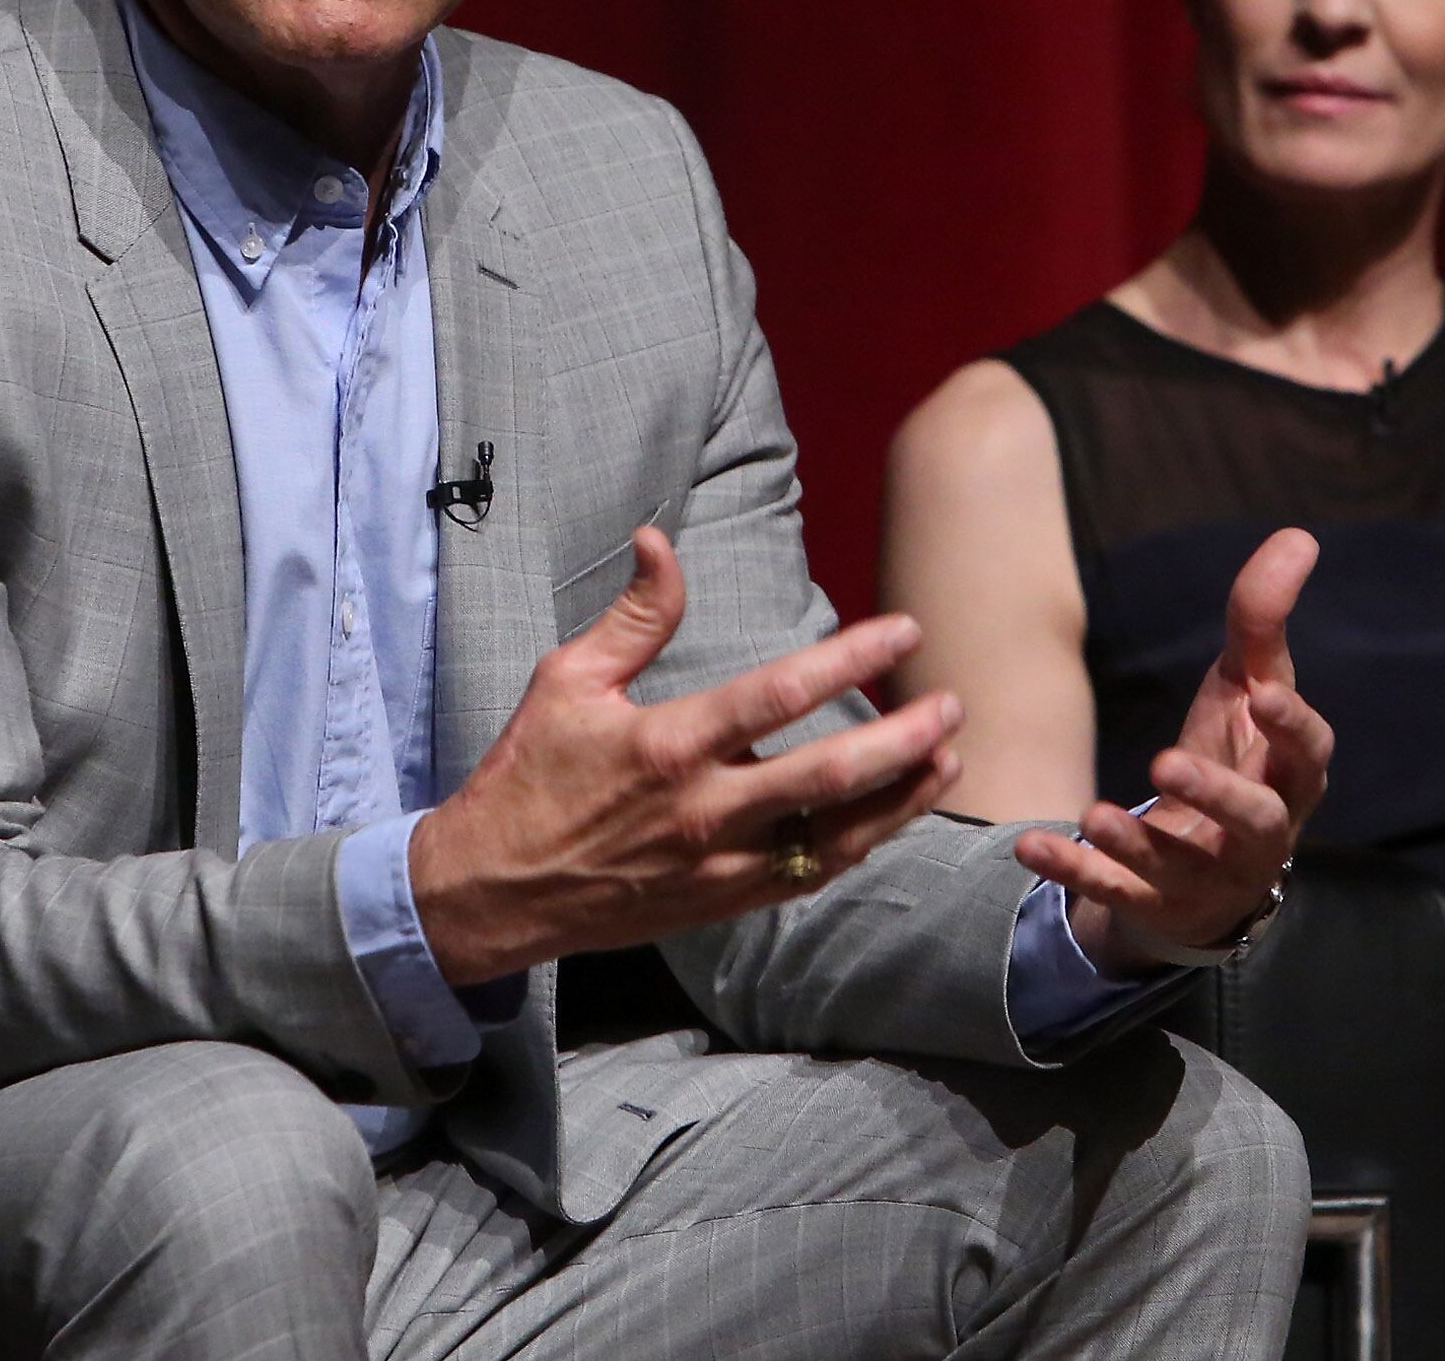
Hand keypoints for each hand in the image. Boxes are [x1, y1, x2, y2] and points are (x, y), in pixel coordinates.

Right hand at [408, 528, 962, 986]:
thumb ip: (633, 616)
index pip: (780, 695)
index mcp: (667, 747)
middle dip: (903, 740)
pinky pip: (811, 876)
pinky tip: (894, 813)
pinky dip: (862, 844)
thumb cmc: (528, 776)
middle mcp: (704, 812)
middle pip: (831, 776)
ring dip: (902, 799)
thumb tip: (660, 540)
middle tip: (952, 704)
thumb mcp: (567, 680)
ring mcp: (719, 867)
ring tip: (949, 758)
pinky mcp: (723, 903)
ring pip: (836, 837)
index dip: (851, 658)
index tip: (903, 631)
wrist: (492, 891)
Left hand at [1020, 528, 1334, 975]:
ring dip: (1136, 841)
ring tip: (1095, 811)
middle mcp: (1259, 835)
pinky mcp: (1154, 904)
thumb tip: (1298, 535)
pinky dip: (1074, 869)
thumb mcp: (1245, 688)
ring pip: (1178, 866)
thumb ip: (1262, 621)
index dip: (1293, 727)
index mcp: (1287, 778)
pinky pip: (1114, 892)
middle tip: (1166, 760)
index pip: (1307, 756)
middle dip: (1215, 793)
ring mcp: (1207, 877)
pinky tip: (1030, 846)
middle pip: (1254, 821)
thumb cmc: (1235, 759)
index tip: (1264, 693)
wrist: (1207, 869)